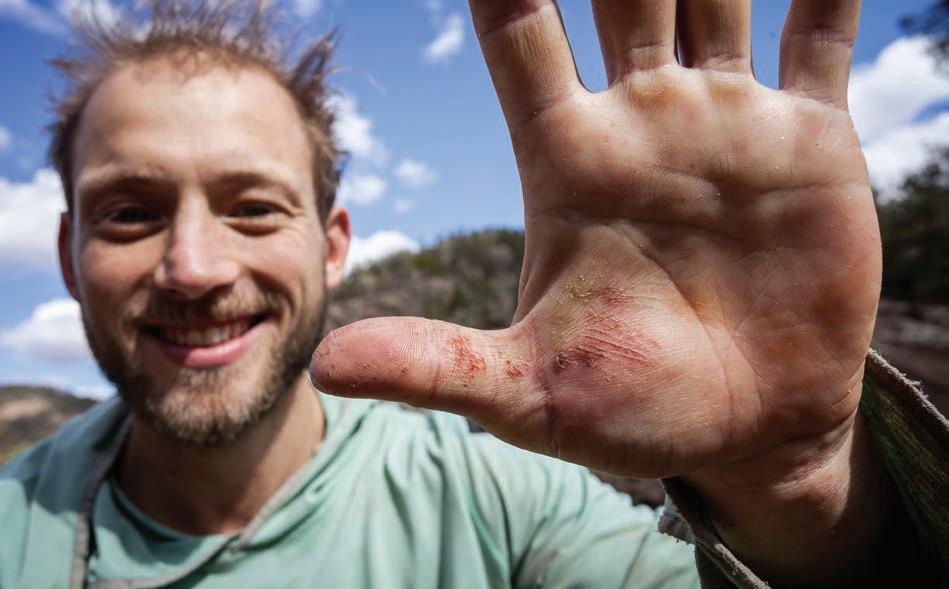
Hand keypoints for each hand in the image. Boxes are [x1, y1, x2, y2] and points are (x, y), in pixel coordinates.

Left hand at [314, 0, 878, 480]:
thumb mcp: (526, 394)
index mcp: (568, 160)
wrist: (748, 433)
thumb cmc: (632, 413)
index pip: (516, 32)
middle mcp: (641, 121)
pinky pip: (820, 35)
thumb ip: (436, 367)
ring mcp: (724, 122)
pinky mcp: (808, 141)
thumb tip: (326, 369)